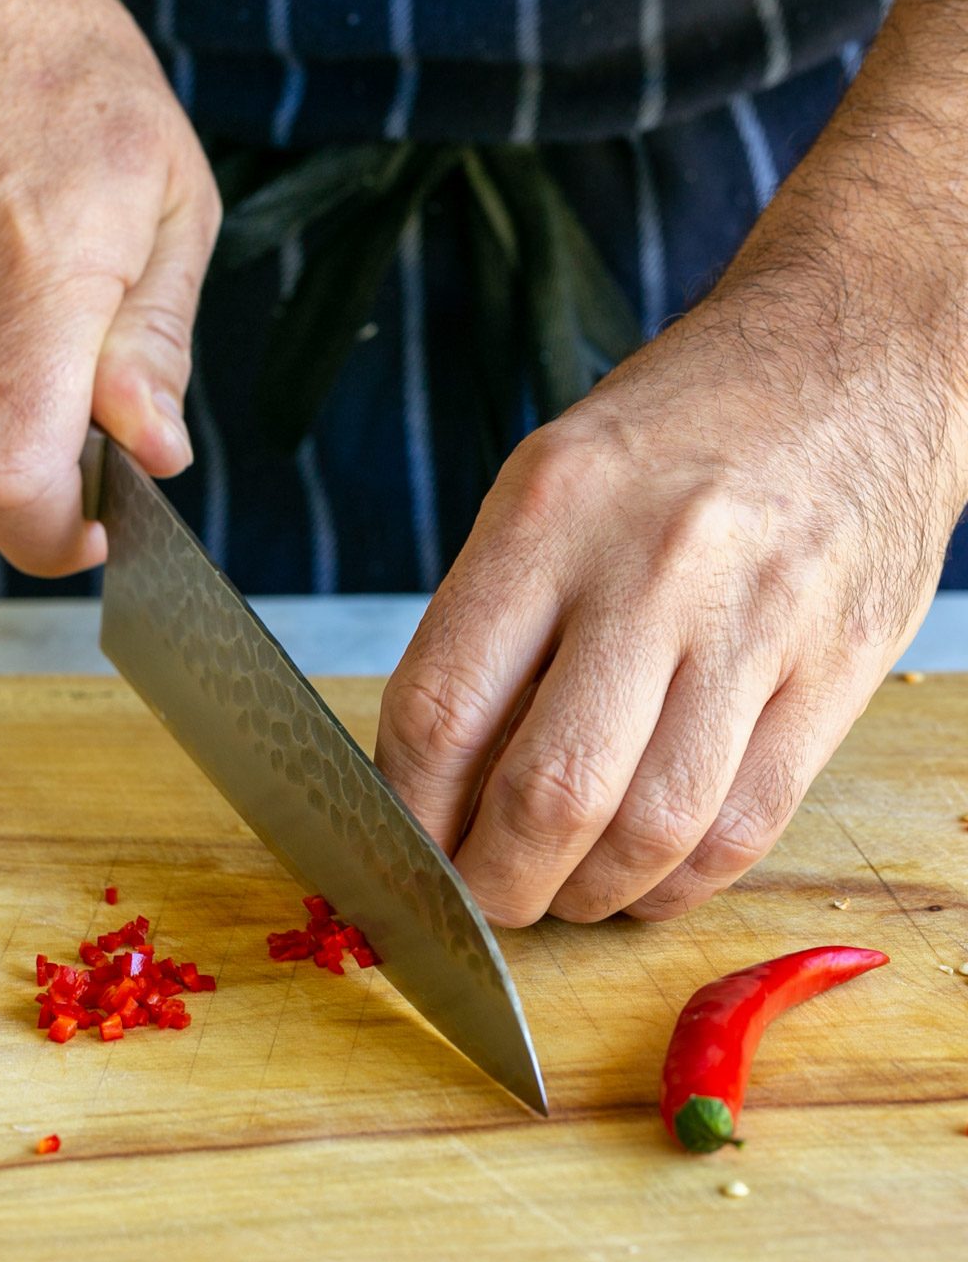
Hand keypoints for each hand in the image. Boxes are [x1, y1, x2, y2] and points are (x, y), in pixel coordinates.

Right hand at [0, 0, 218, 573]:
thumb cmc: (51, 58)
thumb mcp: (167, 192)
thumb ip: (157, 344)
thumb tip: (154, 454)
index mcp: (29, 277)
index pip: (9, 483)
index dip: (54, 539)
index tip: (94, 525)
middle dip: (18, 508)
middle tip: (68, 453)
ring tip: (7, 342)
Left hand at [376, 242, 967, 924]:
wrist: (857, 362)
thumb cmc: (681, 430)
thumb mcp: (551, 480)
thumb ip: (493, 621)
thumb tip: (441, 782)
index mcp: (552, 510)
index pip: (441, 708)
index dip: (409, 812)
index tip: (404, 848)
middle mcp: (652, 567)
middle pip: (550, 793)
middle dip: (494, 885)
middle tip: (481, 899)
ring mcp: (756, 623)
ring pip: (652, 832)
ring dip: (587, 898)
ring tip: (562, 889)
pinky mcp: (838, 671)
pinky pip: (744, 827)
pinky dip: (678, 883)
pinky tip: (646, 874)